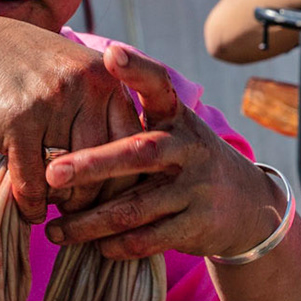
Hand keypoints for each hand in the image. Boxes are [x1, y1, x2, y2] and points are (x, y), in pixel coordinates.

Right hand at [0, 19, 141, 222]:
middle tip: (79, 211)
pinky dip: (31, 203)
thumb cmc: (32, 73)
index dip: (123, 180)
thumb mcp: (79, 78)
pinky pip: (33, 179)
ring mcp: (53, 101)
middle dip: (91, 197)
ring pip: (69, 175)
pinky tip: (30, 211)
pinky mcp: (19, 120)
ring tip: (54, 208)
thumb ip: (106, 114)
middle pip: (102, 164)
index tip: (110, 200)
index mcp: (109, 80)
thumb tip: (132, 176)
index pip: (131, 145)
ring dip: (60, 201)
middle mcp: (87, 87)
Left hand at [43, 45, 285, 259]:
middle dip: (92, 165)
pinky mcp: (198, 224)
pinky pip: (148, 238)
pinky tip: (95, 246)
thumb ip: (131, 120)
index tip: (111, 54)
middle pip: (137, 153)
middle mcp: (188, 148)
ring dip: (90, 222)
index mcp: (177, 118)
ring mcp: (195, 188)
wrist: (249, 205)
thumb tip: (59, 107)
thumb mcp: (172, 130)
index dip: (137, 70)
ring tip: (54, 230)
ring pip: (134, 207)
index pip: (159, 85)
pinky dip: (117, 245)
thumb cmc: (187, 161)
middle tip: (51, 173)